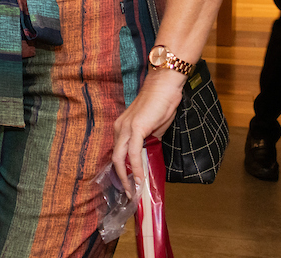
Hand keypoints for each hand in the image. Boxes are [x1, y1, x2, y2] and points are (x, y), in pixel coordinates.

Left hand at [111, 68, 183, 190]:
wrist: (165, 86)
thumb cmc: (161, 104)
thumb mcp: (154, 128)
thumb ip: (148, 141)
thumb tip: (147, 156)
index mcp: (122, 128)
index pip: (118, 152)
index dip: (122, 170)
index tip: (128, 184)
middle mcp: (119, 128)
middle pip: (115, 158)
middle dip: (121, 178)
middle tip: (128, 194)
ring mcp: (126, 128)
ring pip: (120, 158)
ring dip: (127, 177)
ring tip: (134, 191)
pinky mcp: (136, 128)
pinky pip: (133, 153)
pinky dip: (135, 168)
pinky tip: (140, 179)